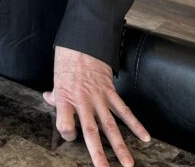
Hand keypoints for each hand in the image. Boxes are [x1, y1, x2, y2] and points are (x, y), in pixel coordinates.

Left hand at [43, 46, 149, 166]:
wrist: (83, 40)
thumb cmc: (68, 59)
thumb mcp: (57, 78)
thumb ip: (56, 94)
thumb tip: (49, 99)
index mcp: (66, 98)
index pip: (64, 124)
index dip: (67, 132)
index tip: (70, 134)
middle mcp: (83, 100)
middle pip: (91, 131)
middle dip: (97, 153)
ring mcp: (99, 97)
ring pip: (111, 125)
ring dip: (120, 145)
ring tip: (127, 162)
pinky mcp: (111, 91)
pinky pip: (124, 110)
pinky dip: (135, 124)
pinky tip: (144, 136)